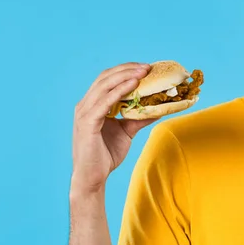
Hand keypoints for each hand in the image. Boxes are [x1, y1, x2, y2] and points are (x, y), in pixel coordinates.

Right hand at [71, 62, 158, 194]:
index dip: (125, 70)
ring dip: (126, 76)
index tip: (145, 68)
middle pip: (106, 77)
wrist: (93, 177)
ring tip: (143, 72)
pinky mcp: (87, 122)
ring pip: (105, 86)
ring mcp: (84, 113)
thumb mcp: (127, 131)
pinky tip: (133, 85)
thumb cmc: (106, 155)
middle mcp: (85, 105)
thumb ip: (140, 117)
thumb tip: (159, 107)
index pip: (107, 79)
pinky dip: (119, 91)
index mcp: (92, 104)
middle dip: (127, 69)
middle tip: (147, 67)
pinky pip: (105, 101)